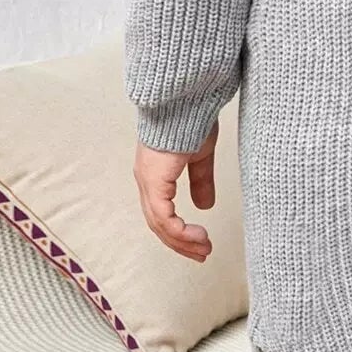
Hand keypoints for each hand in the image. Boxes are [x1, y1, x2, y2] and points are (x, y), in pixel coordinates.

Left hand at [133, 121, 217, 261]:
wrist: (185, 98)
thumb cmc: (190, 117)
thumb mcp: (200, 155)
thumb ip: (201, 180)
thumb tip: (204, 205)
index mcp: (155, 174)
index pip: (162, 212)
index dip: (179, 231)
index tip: (200, 241)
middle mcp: (146, 180)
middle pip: (158, 224)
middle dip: (181, 243)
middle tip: (202, 253)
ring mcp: (148, 181)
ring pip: (159, 225)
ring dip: (182, 241)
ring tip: (204, 248)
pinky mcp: (154, 181)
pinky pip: (163, 217)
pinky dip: (180, 232)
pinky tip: (197, 235)